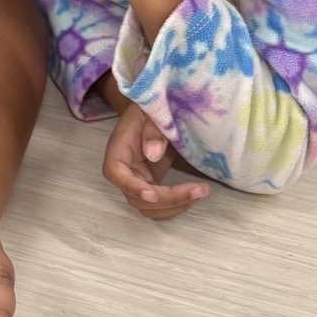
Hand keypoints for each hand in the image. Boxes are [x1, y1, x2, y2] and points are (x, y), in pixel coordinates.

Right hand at [102, 102, 209, 219]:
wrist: (153, 111)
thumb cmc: (150, 108)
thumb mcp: (150, 111)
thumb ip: (152, 130)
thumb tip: (154, 155)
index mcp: (118, 149)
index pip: (115, 173)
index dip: (132, 187)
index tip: (153, 194)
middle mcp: (124, 170)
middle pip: (136, 198)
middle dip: (168, 200)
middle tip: (199, 189)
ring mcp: (137, 179)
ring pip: (148, 208)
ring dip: (174, 207)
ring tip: (201, 192)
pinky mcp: (151, 183)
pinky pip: (160, 205)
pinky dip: (177, 205)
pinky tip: (195, 194)